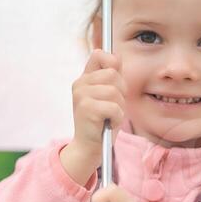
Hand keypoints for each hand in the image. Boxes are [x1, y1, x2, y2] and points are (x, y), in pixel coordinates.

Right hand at [70, 49, 126, 164]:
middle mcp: (80, 84)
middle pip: (113, 74)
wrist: (91, 147)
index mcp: (85, 78)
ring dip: (119, 107)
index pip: (99, 55)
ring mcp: (81, 95)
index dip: (112, 63)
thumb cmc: (103, 121)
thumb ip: (112, 76)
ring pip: (114, 91)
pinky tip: (108, 123)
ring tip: (110, 116)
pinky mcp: (86, 108)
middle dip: (121, 91)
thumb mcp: (109, 96)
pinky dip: (117, 118)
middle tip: (113, 107)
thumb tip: (117, 56)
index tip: (115, 81)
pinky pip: (114, 107)